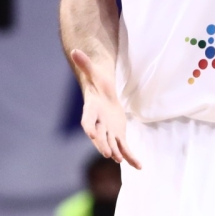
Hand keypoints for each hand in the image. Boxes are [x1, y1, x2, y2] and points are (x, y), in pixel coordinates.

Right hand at [72, 49, 140, 169]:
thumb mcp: (94, 73)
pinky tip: (138, 166)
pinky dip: (131, 157)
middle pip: (100, 137)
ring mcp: (107, 132)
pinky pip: (124, 148)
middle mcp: (98, 125)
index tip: (91, 133)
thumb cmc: (98, 84)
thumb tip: (75, 49)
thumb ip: (85, 64)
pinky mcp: (117, 135)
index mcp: (90, 111)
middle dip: (103, 145)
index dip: (89, 127)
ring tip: (121, 160)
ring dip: (116, 152)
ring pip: (112, 144)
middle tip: (108, 153)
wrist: (104, 95)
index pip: (87, 122)